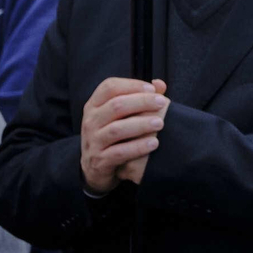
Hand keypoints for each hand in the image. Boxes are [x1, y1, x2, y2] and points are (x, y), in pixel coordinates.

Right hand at [80, 77, 168, 193]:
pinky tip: (154, 143)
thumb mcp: (119, 116)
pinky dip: (137, 147)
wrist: (94, 168)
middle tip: (162, 103)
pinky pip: (119, 152)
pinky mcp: (99, 160)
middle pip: (115, 106)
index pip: (109, 87)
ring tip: (159, 123)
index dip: (132, 84)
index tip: (152, 89)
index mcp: (94, 105)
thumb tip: (160, 84)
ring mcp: (93, 141)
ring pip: (116, 129)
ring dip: (141, 124)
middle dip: (142, 102)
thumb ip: (139, 97)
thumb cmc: (112, 135)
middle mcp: (90, 121)